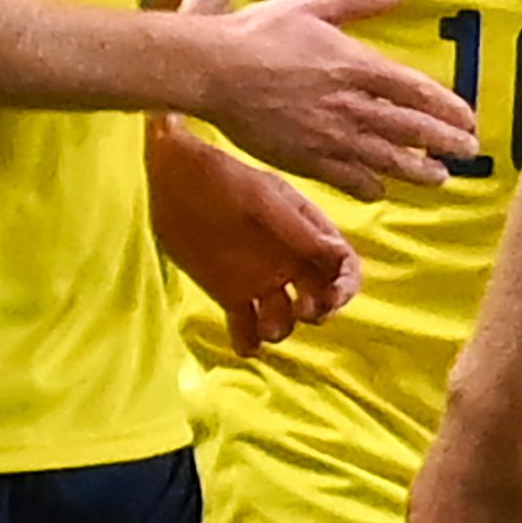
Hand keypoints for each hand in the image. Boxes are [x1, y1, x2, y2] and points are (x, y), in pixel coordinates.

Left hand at [148, 122, 361, 355]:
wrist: (176, 179)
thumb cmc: (223, 178)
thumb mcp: (264, 198)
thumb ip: (298, 228)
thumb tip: (338, 255)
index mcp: (307, 233)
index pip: (344, 267)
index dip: (345, 287)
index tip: (331, 296)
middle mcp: (290, 261)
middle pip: (322, 300)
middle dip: (320, 313)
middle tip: (302, 311)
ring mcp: (261, 280)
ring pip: (285, 320)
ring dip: (282, 330)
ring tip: (265, 326)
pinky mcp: (231, 295)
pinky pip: (247, 330)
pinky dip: (249, 344)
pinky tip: (245, 345)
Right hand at [184, 0, 480, 195]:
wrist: (216, 70)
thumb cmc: (262, 32)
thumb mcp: (315, 4)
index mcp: (356, 64)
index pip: (416, 92)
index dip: (447, 108)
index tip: (468, 120)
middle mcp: (351, 105)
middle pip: (410, 130)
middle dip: (445, 143)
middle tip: (470, 153)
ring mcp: (330, 136)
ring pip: (386, 160)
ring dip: (418, 171)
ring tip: (441, 179)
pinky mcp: (306, 160)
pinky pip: (348, 179)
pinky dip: (370, 186)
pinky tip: (381, 189)